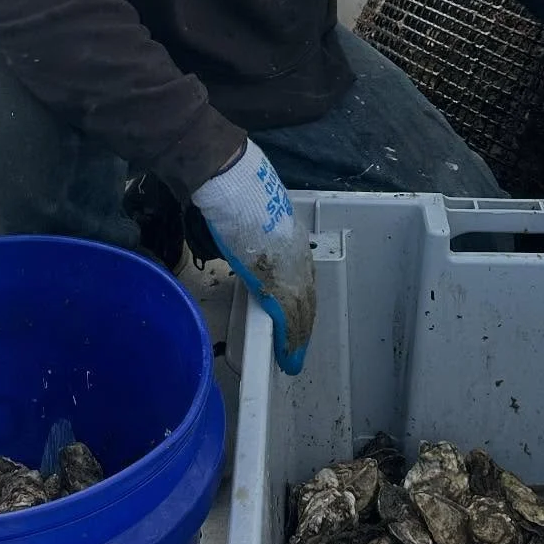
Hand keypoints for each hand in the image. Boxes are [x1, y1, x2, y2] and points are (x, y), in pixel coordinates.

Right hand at [191, 141, 315, 373]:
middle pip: (307, 299)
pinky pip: (287, 320)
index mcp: (292, 240)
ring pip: (301, 313)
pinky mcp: (276, 285)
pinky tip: (289, 355)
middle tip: (300, 346)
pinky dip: (288, 340)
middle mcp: (298, 258)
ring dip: (298, 336)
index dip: (302, 300)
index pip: (303, 278)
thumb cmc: (239, 193)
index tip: (300, 315)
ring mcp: (290, 272)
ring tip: (295, 356)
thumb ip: (258, 232)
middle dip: (303, 324)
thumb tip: (246, 235)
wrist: (236, 186)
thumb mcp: (256, 213)